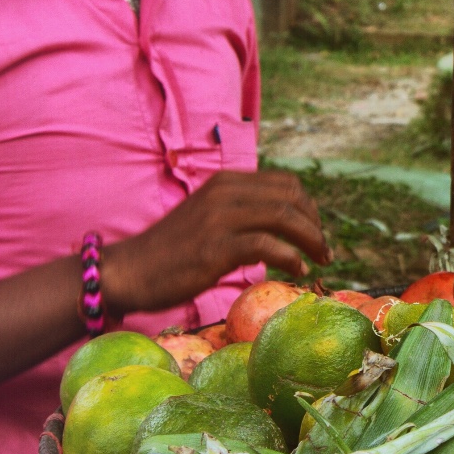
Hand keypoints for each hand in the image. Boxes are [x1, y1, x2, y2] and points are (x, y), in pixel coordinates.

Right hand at [103, 170, 330, 313]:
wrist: (129, 271)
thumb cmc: (171, 252)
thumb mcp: (208, 218)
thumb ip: (240, 214)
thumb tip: (280, 226)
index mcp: (225, 182)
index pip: (285, 183)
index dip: (309, 207)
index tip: (315, 232)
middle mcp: (224, 193)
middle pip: (291, 197)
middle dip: (316, 225)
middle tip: (324, 251)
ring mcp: (219, 218)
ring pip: (284, 217)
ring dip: (311, 240)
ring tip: (319, 261)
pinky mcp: (215, 247)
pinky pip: (267, 245)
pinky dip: (290, 258)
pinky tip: (297, 271)